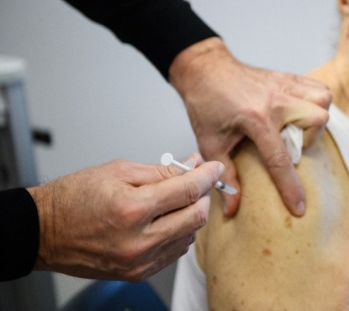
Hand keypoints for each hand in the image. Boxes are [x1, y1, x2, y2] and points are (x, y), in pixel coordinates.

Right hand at [28, 155, 222, 281]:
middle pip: (197, 218)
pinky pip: (174, 252)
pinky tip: (166, 220)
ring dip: (191, 215)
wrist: (44, 231)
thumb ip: (162, 170)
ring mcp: (139, 261)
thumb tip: (192, 165)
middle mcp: (139, 240)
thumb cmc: (74, 198)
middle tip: (198, 183)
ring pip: (189, 236)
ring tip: (175, 200)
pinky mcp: (137, 273)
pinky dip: (178, 233)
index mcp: (134, 209)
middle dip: (203, 196)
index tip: (215, 167)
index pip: (188, 191)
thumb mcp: (120, 171)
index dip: (207, 175)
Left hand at [169, 37, 330, 215]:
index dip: (290, 187)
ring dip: (316, 117)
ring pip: (323, 99)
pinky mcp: (286, 77)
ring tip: (298, 127)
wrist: (204, 68)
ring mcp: (283, 85)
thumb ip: (225, 174)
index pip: (280, 159)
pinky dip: (315, 100)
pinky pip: (316, 86)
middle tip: (290, 144)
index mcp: (255, 118)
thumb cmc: (205, 103)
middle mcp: (275, 100)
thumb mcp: (210, 143)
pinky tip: (300, 111)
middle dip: (310, 139)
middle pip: (317, 119)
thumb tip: (234, 208)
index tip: (299, 208)